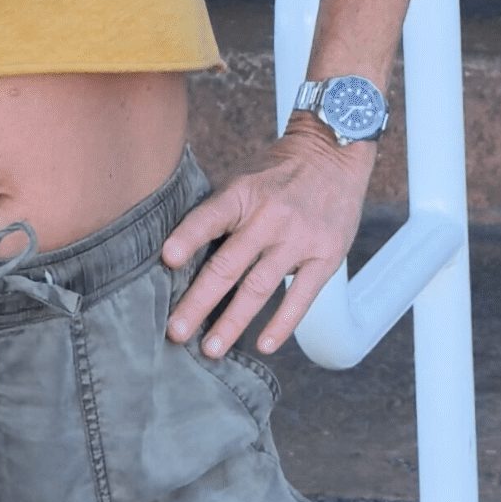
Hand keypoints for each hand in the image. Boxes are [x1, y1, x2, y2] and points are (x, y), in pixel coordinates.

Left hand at [162, 123, 367, 362]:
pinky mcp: (325, 255)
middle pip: (227, 265)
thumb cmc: (277, 173)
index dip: (187, 238)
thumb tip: (179, 259)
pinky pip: (301, 297)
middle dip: (197, 302)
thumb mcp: (244, 179)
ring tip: (210, 349)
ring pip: (258, 288)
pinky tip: (263, 345)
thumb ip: (220, 214)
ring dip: (232, 322)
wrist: (335, 152)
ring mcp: (299, 238)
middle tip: (175, 332)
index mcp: (243, 193)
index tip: (166, 261)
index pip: (209, 217)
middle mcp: (269, 216)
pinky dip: (281, 324)